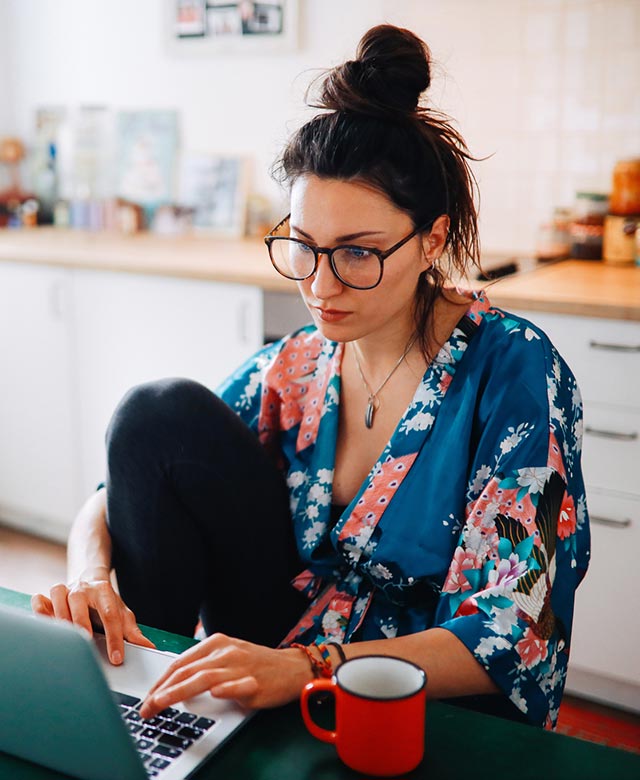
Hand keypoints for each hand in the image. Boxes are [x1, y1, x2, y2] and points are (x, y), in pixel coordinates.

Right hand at [31, 572, 154, 663]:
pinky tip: (46, 624)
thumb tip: (149, 647)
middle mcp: (83, 589)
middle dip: (82, 625)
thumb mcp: (122, 613)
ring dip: (60, 619)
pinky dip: (40, 610)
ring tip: (66, 639)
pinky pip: (40, 600)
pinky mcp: (50, 596)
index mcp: (104, 591)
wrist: (90, 580)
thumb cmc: (106, 602)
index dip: (114, 638)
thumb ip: (133, 631)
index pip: (110, 615)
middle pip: (80, 603)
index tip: (116, 658)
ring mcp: (65, 590)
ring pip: (58, 598)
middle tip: (87, 645)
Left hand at [139, 633, 310, 717]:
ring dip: (179, 692)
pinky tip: (214, 693)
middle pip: (187, 671)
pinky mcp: (255, 682)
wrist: (292, 668)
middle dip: (162, 691)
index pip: (180, 662)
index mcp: (216, 643)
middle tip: (146, 708)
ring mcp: (240, 667)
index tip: (147, 697)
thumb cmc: (256, 665)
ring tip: (162, 703)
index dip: (160, 681)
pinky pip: (237, 685)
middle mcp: (226, 652)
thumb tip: (172, 683)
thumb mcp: (227, 656)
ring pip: (205, 678)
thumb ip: (203, 665)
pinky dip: (225, 688)